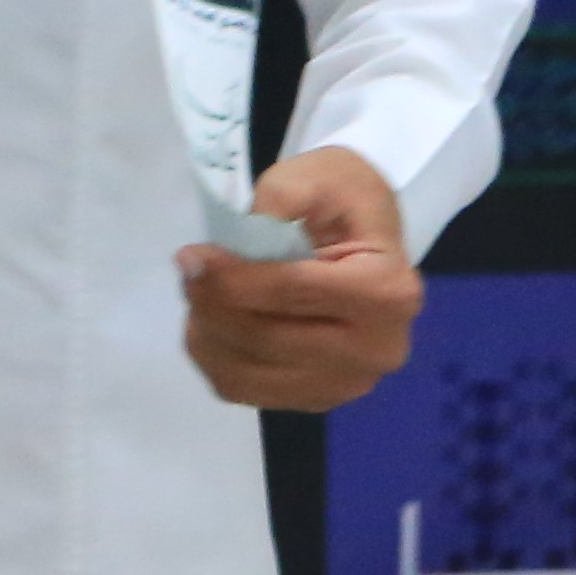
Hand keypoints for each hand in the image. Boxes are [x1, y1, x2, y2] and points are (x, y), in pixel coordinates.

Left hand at [183, 143, 422, 409]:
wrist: (362, 240)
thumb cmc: (341, 203)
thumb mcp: (319, 175)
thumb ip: (281, 197)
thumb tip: (241, 236)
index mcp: (387, 292)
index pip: (289, 293)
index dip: (228, 277)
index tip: (191, 255)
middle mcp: (378, 349)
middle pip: (265, 338)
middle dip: (210, 301)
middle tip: (188, 267)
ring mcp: (349, 383)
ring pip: (247, 372)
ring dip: (206, 331)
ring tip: (200, 294)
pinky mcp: (318, 399)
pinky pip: (244, 390)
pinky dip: (213, 357)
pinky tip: (211, 323)